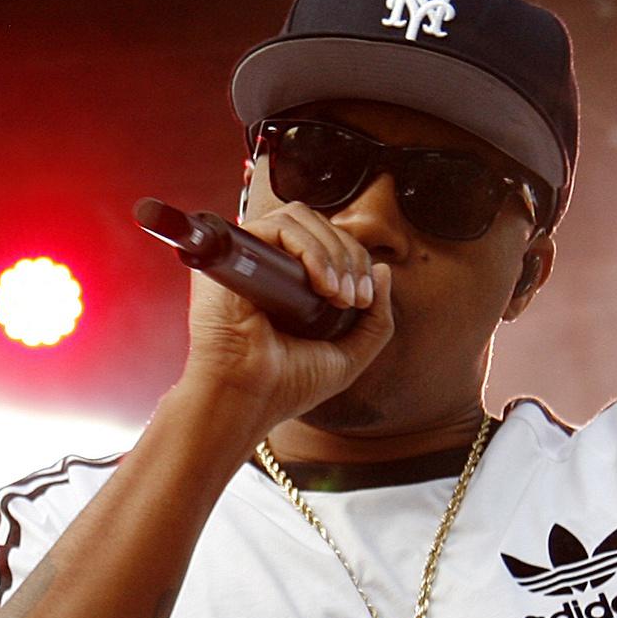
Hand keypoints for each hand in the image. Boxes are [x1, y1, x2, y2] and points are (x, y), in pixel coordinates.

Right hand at [176, 198, 395, 437]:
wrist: (245, 398)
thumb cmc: (284, 386)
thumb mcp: (347, 356)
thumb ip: (376, 321)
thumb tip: (384, 270)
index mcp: (286, 282)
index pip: (326, 243)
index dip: (354, 261)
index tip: (362, 300)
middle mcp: (265, 264)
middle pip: (317, 225)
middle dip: (349, 255)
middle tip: (354, 298)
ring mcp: (247, 257)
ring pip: (300, 218)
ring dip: (332, 252)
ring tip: (337, 295)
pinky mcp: (232, 254)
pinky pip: (278, 227)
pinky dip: (309, 250)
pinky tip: (320, 285)